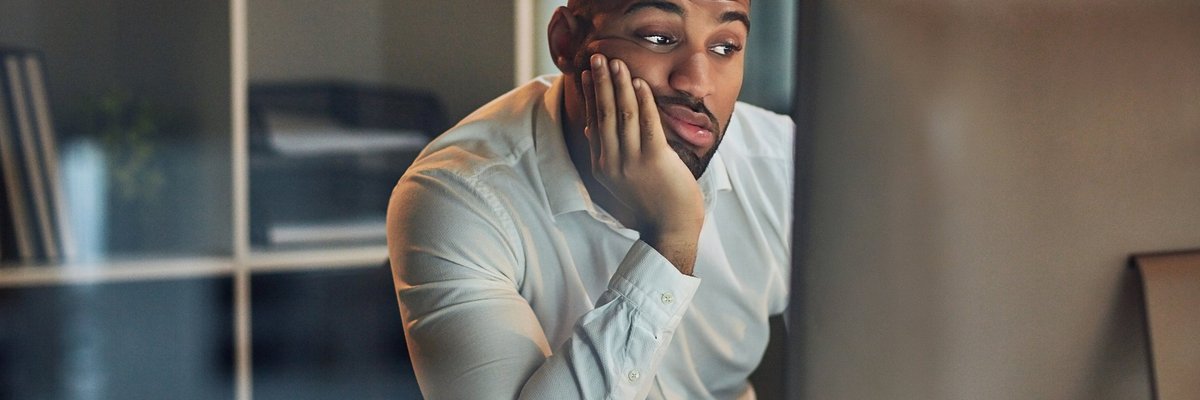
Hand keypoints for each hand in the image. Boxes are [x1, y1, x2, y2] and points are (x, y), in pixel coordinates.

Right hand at [581, 54, 703, 273]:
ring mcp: (631, 162)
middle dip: (600, 83)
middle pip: (603, 114)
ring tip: (617, 63)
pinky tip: (638, 83)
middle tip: (597, 58)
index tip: (587, 74)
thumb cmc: (650, 204)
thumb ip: (606, 155)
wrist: (670, 228)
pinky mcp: (654, 160)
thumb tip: (591, 131)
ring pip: (622, 115)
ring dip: (619, 85)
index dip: (590, 96)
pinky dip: (642, 101)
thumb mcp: (619, 181)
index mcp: (601, 166)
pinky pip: (646, 124)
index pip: (592, 122)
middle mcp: (611, 162)